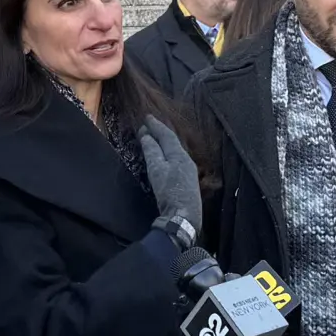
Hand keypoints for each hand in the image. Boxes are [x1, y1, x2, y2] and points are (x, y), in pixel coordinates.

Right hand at [138, 115, 201, 232]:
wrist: (183, 217)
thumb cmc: (169, 192)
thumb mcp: (157, 170)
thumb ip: (152, 151)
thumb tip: (146, 135)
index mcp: (180, 155)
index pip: (167, 135)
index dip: (157, 126)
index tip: (146, 117)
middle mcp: (187, 160)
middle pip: (173, 142)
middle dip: (161, 132)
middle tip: (150, 124)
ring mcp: (188, 171)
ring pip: (176, 151)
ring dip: (165, 142)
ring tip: (155, 137)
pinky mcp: (187, 181)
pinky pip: (177, 159)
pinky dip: (168, 152)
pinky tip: (164, 156)